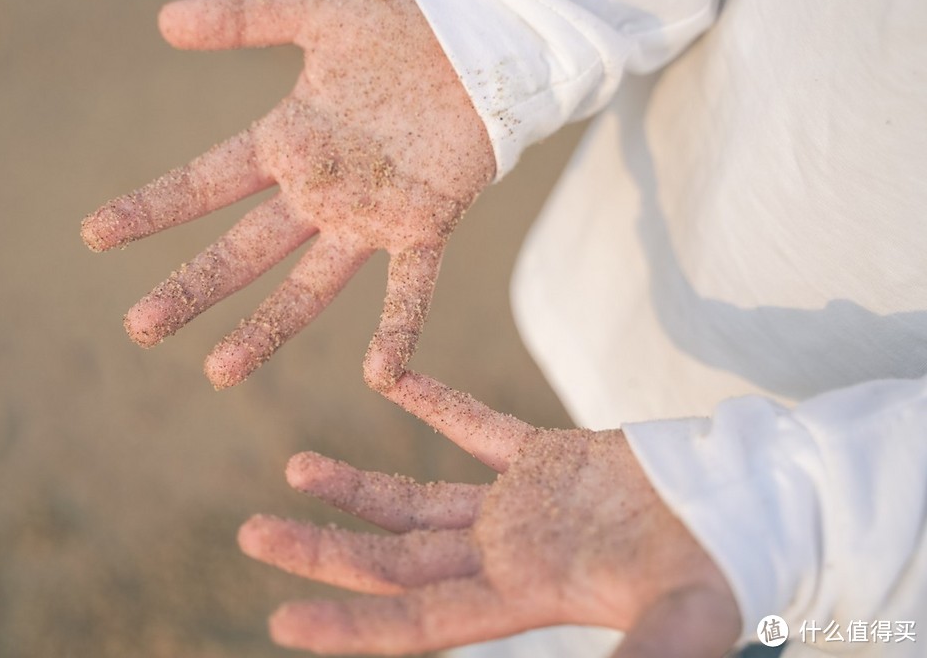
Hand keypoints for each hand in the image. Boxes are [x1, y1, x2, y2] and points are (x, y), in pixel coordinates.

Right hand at [81, 0, 494, 389]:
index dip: (151, 208)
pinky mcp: (425, 225)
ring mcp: (369, 217)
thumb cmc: (399, 24)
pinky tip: (379, 375)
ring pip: (310, 285)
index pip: (206, 183)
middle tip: (139, 328)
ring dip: (266, 326)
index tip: (94, 235)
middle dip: (192, 287)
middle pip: (243, 250)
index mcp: (288, 143)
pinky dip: (397, 329)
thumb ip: (244, 16)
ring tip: (218, 371)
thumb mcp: (313, 10)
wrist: (477, 37)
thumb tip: (164, 20)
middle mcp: (319, 192)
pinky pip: (410, 287)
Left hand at [239, 372, 741, 655]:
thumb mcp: (684, 621)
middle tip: (250, 535)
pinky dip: (436, 403)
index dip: (352, 623)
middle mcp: (508, 555)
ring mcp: (522, 505)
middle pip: (397, 558)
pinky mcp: (548, 457)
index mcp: (524, 595)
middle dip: (326, 549)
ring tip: (293, 469)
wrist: (752, 509)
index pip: (420, 618)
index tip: (283, 621)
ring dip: (359, 488)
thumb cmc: (722, 570)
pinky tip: (390, 380)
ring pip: (421, 498)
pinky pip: (477, 426)